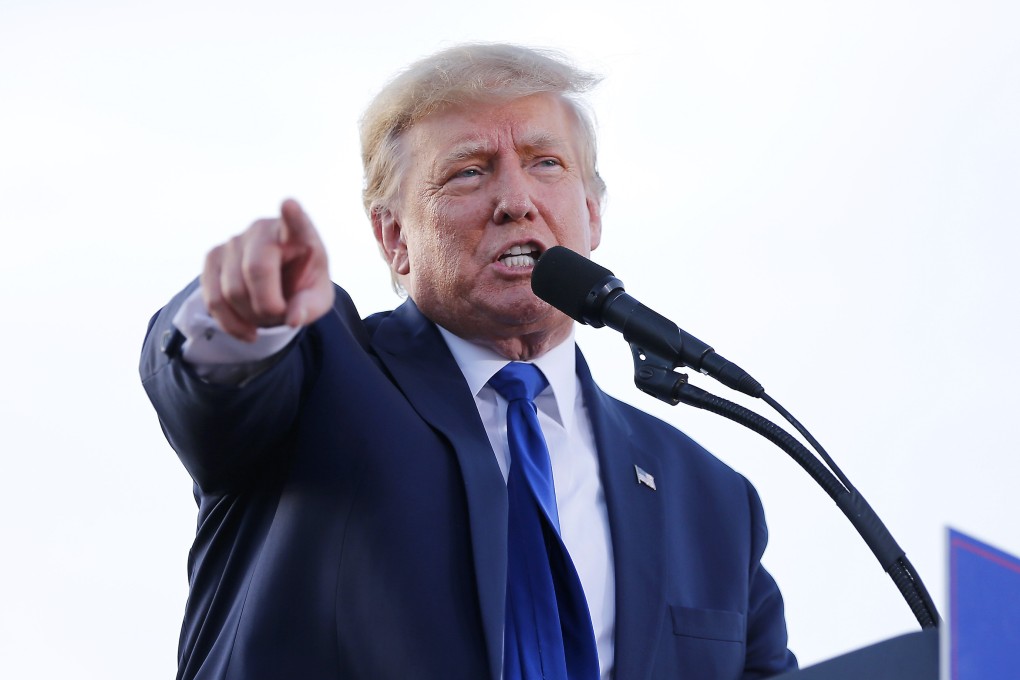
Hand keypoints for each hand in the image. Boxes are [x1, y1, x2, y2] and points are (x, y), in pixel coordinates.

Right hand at [201, 199, 334, 341]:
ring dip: (250, 317)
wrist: (278, 286)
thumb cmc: (302, 286)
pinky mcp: (213, 257)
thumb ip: (309, 307)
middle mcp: (263, 229)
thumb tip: (292, 319)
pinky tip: (247, 331)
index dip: (292, 216)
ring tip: (265, 317)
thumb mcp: (317, 300)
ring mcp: (234, 241)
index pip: (296, 223)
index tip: (290, 205)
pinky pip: (213, 299)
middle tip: (280, 315)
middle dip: (267, 306)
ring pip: (231, 290)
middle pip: (256, 270)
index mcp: (298, 234)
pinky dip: (230, 324)